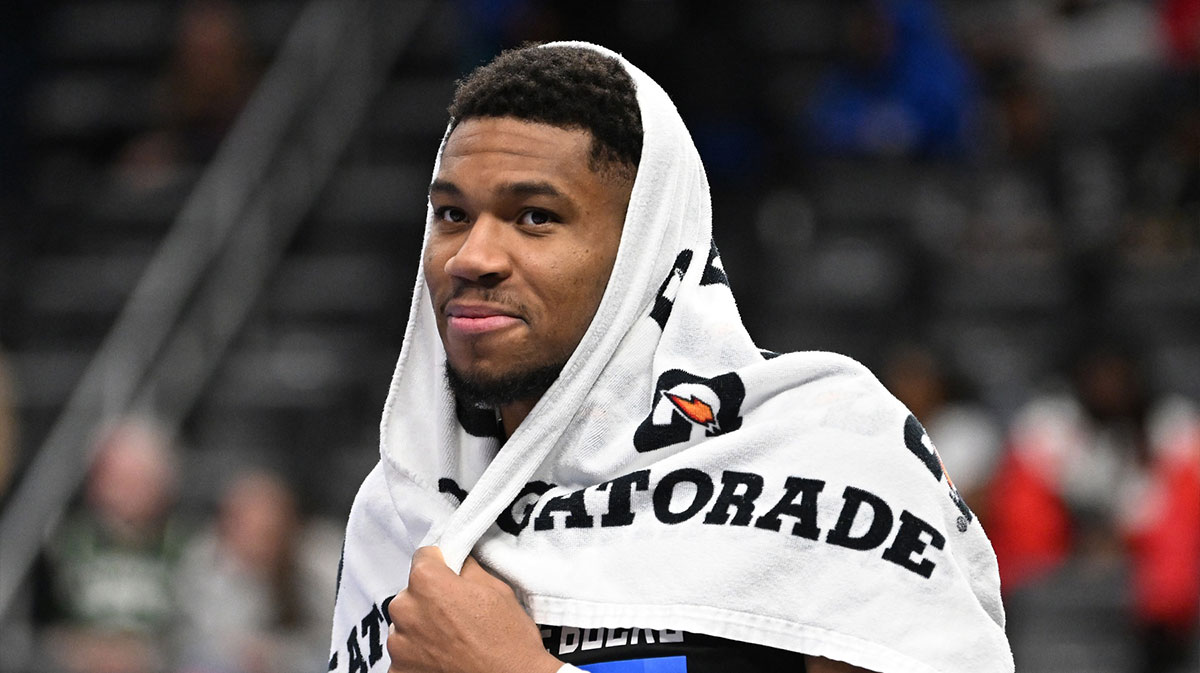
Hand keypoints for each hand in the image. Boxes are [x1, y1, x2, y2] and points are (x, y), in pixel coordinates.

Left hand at [386, 546, 562, 672]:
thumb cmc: (509, 641)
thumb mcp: (497, 589)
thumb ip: (467, 569)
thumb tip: (458, 563)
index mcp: (427, 582)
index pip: (423, 558)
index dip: (441, 564)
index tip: (449, 574)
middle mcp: (406, 610)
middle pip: (411, 594)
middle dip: (430, 600)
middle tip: (457, 615)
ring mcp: (399, 645)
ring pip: (406, 624)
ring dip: (423, 628)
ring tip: (452, 641)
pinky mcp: (399, 670)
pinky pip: (405, 654)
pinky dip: (420, 656)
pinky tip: (444, 658)